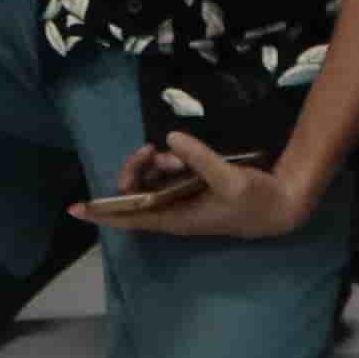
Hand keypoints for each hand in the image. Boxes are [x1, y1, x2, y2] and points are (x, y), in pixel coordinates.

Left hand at [73, 136, 318, 239]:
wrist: (282, 205)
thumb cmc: (255, 201)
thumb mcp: (230, 180)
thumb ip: (200, 159)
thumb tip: (171, 138)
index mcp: (177, 219)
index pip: (131, 219)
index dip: (103, 213)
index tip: (76, 208)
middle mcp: (174, 212)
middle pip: (136, 195)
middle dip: (133, 171)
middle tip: (147, 150)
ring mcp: (183, 200)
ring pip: (151, 182)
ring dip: (152, 164)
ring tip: (165, 151)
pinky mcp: (194, 189)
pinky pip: (168, 175)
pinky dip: (167, 162)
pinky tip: (177, 152)